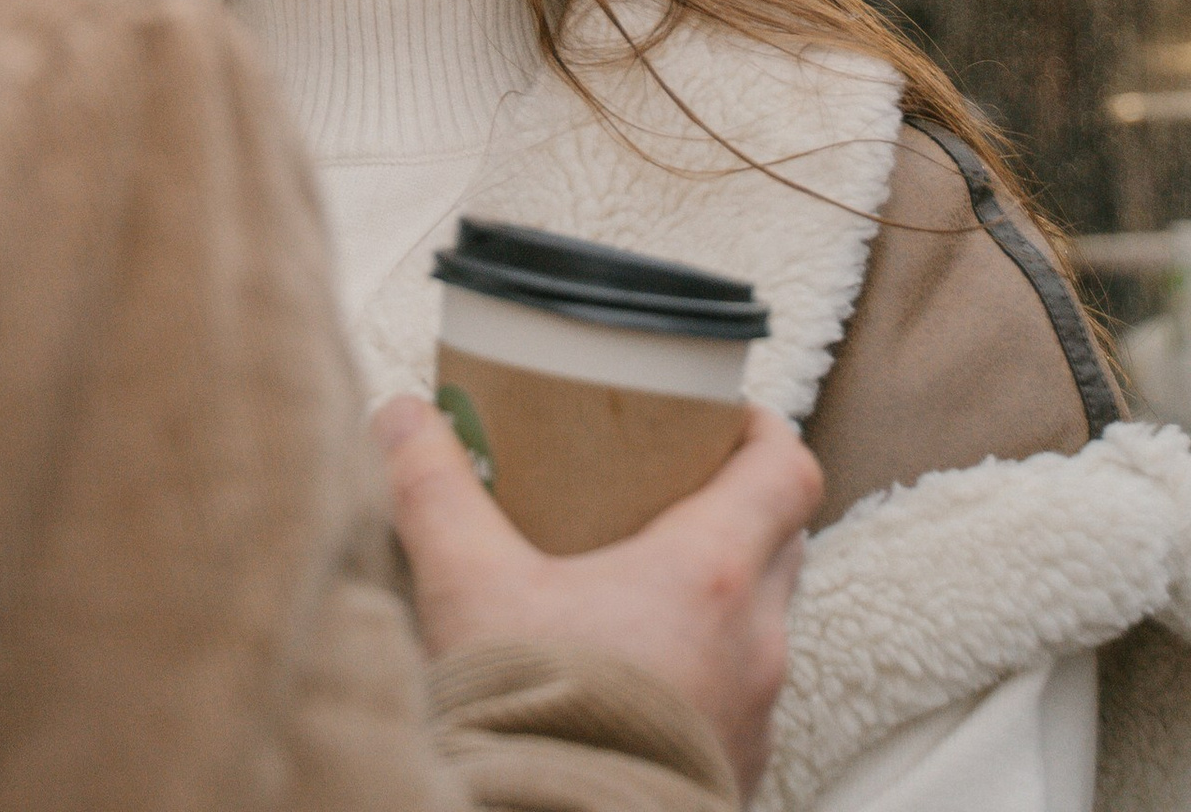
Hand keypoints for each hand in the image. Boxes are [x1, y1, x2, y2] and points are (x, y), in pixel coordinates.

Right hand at [375, 395, 818, 797]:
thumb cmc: (530, 724)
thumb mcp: (467, 587)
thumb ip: (434, 489)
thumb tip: (404, 418)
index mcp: (712, 577)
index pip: (787, 471)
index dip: (760, 431)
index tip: (720, 416)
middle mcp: (753, 646)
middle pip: (780, 544)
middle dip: (734, 507)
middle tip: (665, 489)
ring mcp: (751, 718)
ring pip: (761, 627)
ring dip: (720, 597)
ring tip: (640, 585)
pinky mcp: (731, 773)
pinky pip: (739, 699)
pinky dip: (704, 671)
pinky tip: (635, 674)